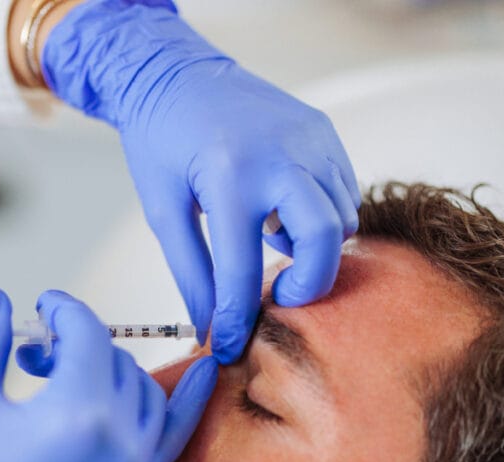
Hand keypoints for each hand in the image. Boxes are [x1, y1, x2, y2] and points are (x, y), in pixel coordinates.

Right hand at [0, 288, 216, 461]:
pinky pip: (174, 437)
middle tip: (34, 354)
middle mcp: (118, 440)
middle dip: (76, 345)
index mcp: (76, 412)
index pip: (88, 335)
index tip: (43, 305)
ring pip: (145, 392)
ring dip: (113, 370)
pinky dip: (188, 403)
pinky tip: (206, 371)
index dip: (63, 310)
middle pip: (116, 361)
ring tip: (66, 377)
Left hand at [43, 0, 359, 362]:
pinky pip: (343, 190)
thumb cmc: (161, 141)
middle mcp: (280, 155)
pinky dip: (322, 214)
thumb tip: (212, 327)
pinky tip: (282, 211)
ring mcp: (310, 139)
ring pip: (341, 218)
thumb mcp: (164, 210)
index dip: (239, 318)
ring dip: (315, 246)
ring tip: (269, 238)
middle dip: (308, 284)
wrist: (175, 74)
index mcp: (230, 177)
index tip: (232, 344)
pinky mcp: (322, 131)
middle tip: (280, 297)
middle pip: (324, 240)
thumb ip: (192, 273)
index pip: (243, 270)